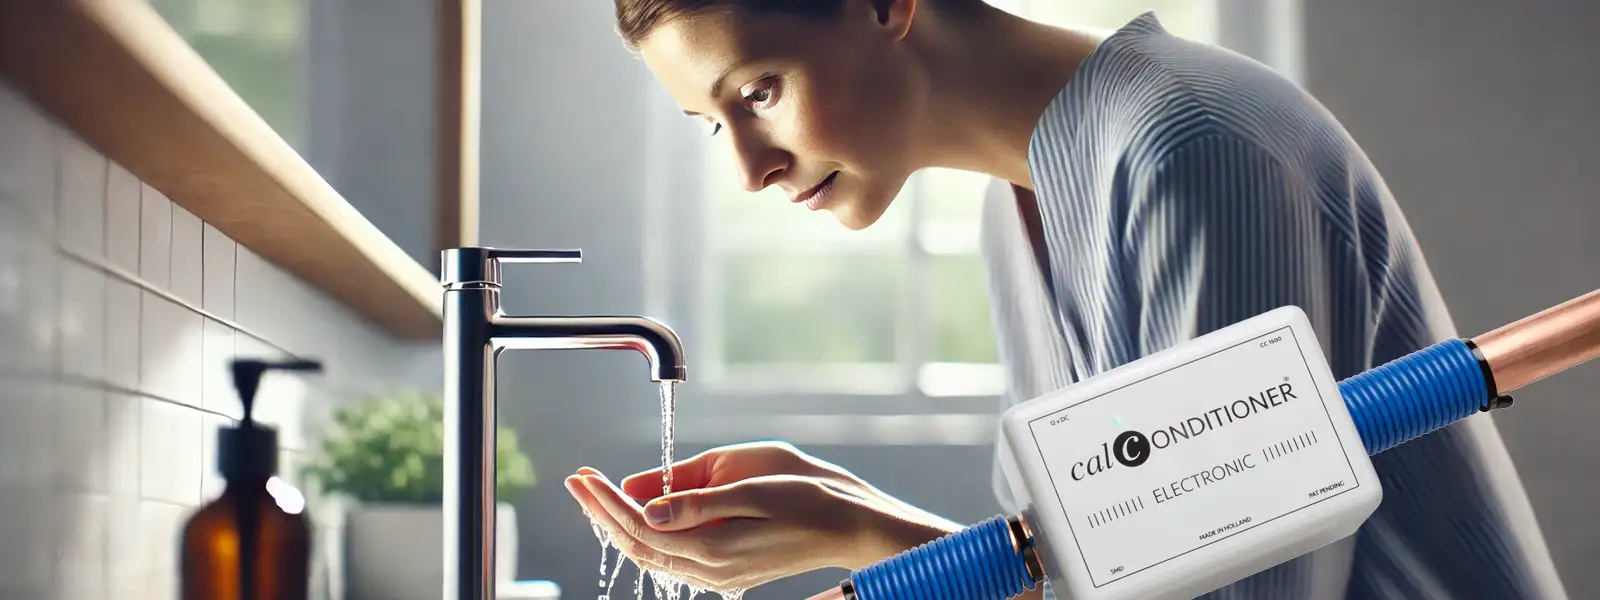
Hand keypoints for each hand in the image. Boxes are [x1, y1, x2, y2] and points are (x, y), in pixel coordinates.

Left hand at [565, 441, 961, 591]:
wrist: (850, 526)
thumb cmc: (809, 499)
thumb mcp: (752, 489)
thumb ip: (696, 501)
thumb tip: (645, 506)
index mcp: (712, 547)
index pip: (640, 526)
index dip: (606, 502)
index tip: (582, 477)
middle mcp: (710, 568)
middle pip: (637, 544)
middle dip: (602, 512)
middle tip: (576, 481)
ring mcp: (717, 573)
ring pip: (651, 553)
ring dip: (619, 523)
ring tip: (595, 496)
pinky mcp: (726, 568)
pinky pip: (671, 555)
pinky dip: (645, 534)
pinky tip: (637, 516)